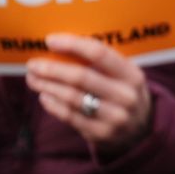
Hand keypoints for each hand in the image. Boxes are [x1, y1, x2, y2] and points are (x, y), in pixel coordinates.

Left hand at [26, 33, 151, 156]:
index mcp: (132, 75)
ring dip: (47, 86)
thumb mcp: (124, 76)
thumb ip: (101, 63)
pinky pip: (70, 116)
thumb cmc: (124, 93)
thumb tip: (61, 46)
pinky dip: (53, 105)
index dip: (72, 45)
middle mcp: (125, 95)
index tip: (50, 40)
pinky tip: (44, 97)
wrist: (141, 130)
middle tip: (33, 64)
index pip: (99, 53)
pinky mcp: (101, 133)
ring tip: (33, 79)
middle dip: (52, 69)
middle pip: (81, 77)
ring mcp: (114, 116)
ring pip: (72, 98)